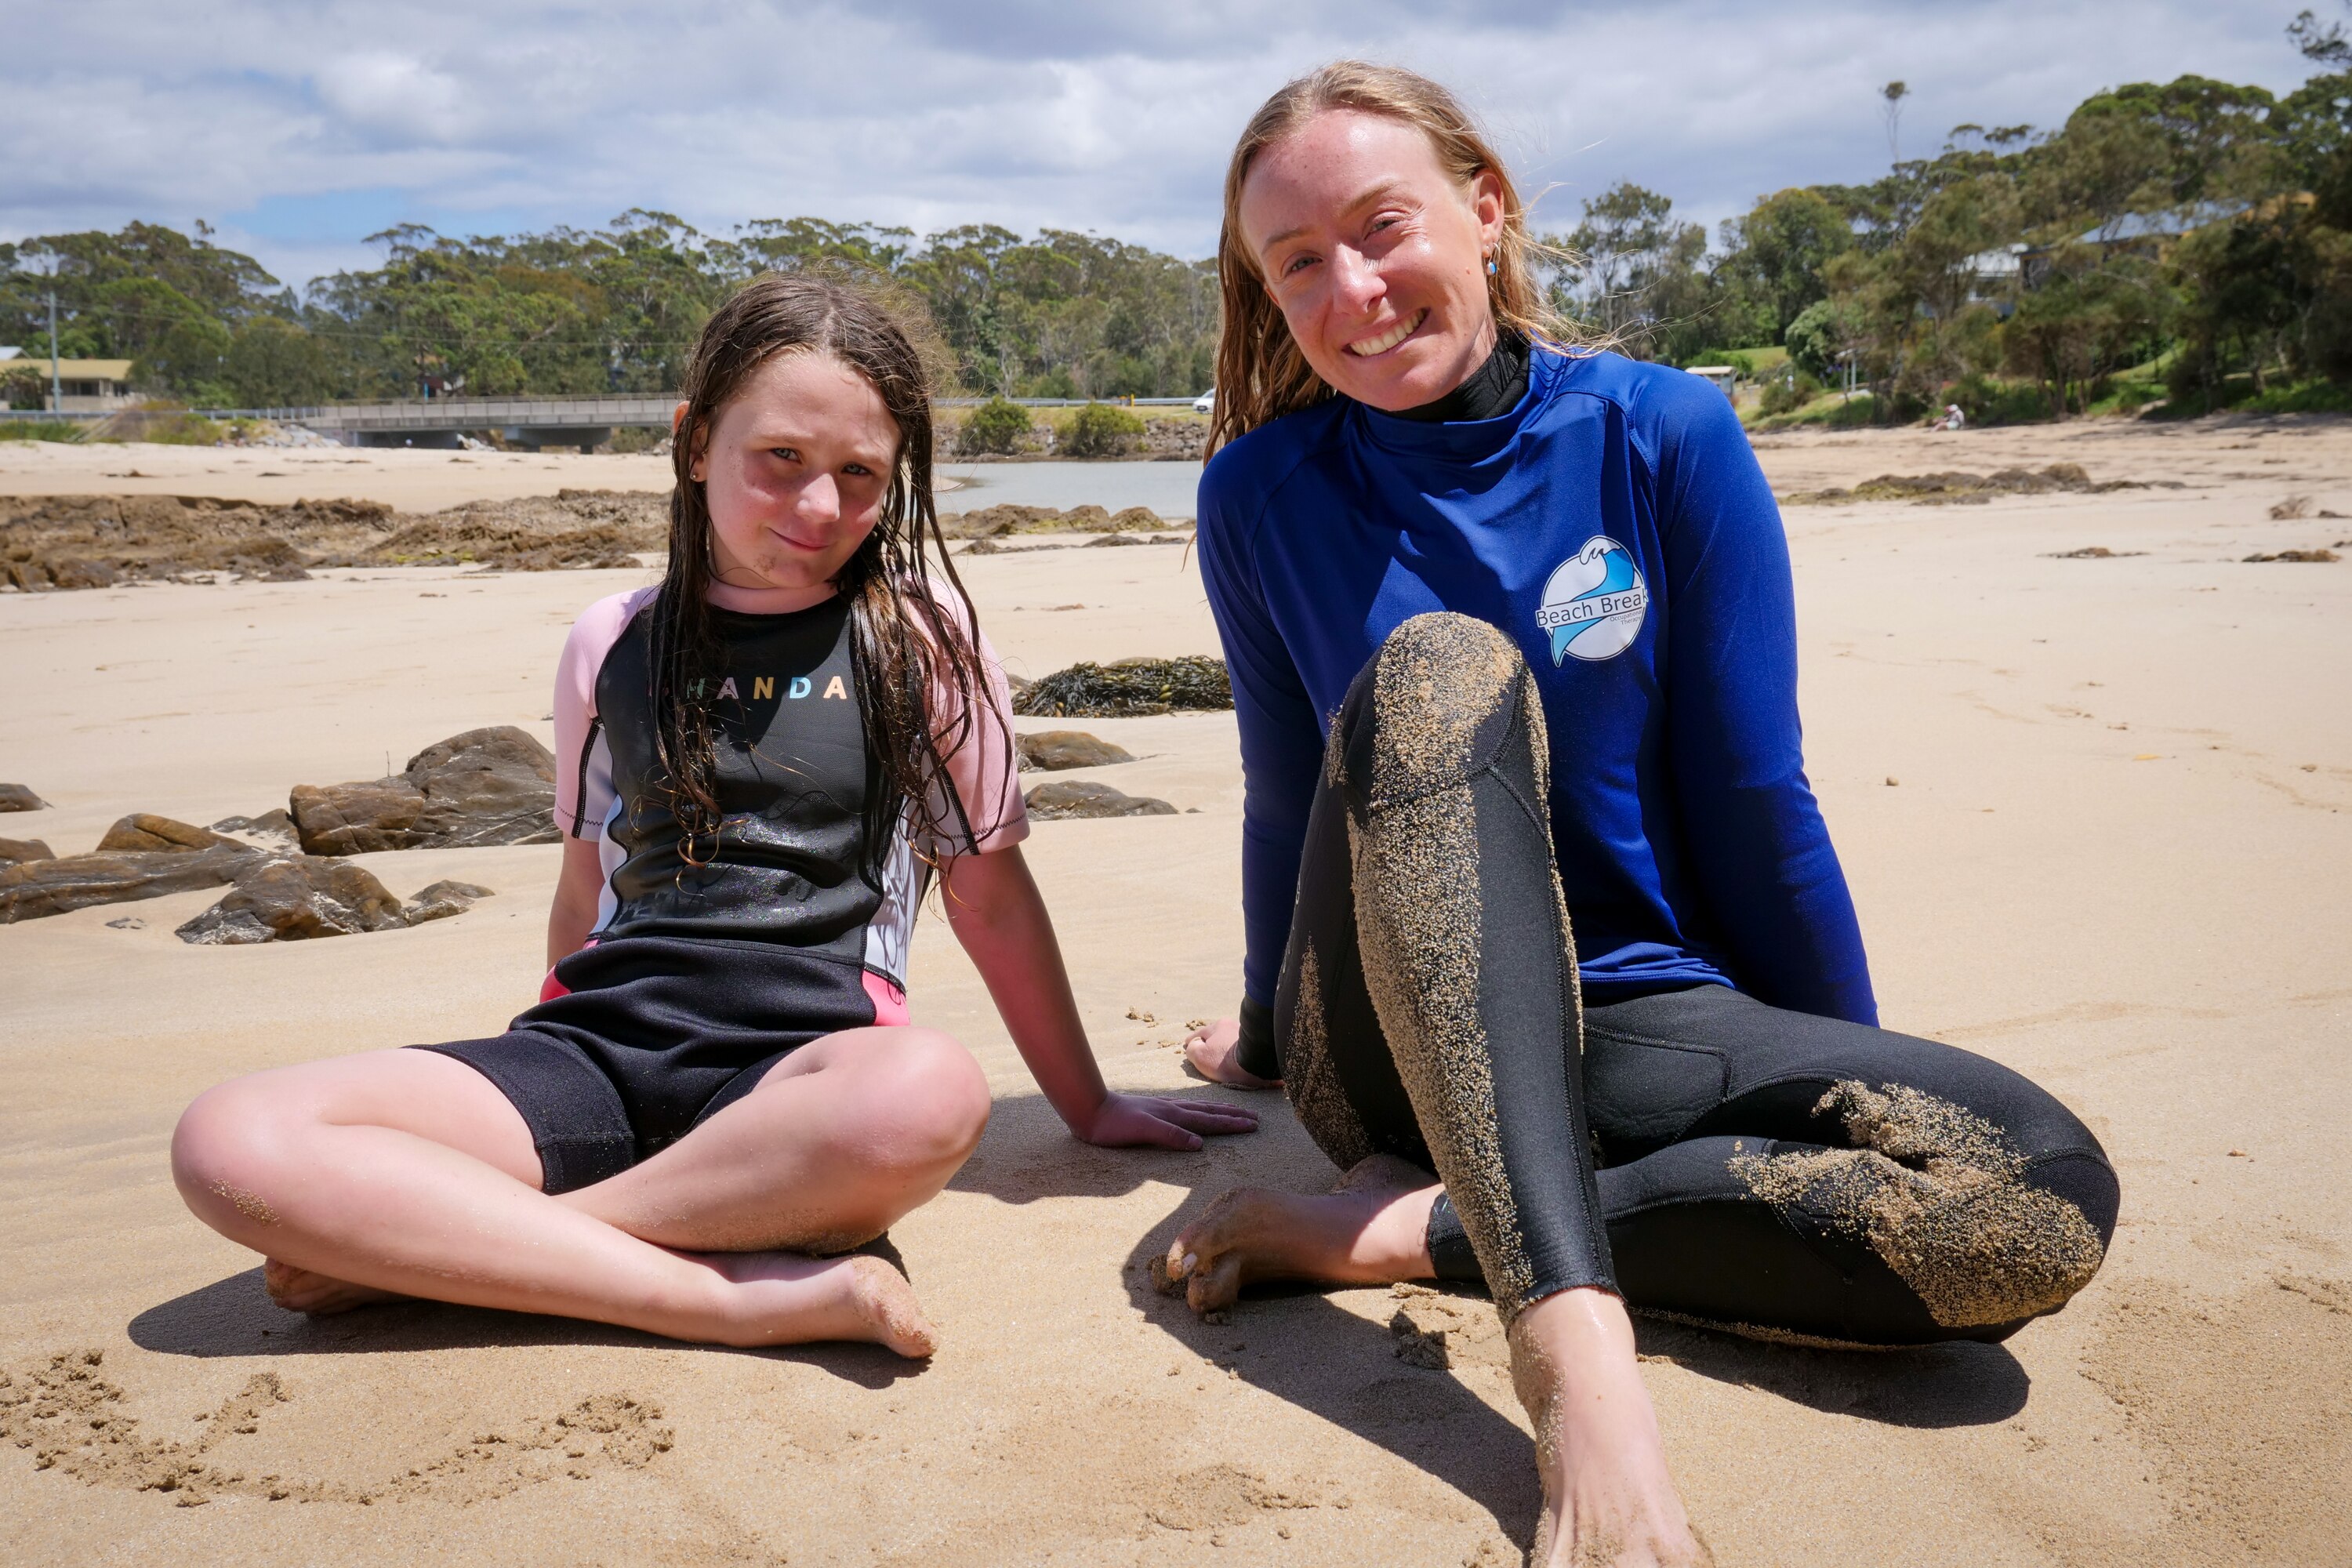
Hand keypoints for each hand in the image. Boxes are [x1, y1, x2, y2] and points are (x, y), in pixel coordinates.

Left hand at [1074, 1091, 1258, 1150]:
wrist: (1089, 1109)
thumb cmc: (1112, 1125)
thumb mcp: (1142, 1131)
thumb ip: (1170, 1135)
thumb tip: (1200, 1143)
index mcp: (1173, 1116)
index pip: (1209, 1121)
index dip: (1232, 1124)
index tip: (1253, 1125)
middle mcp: (1172, 1109)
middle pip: (1210, 1112)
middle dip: (1233, 1115)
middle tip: (1255, 1117)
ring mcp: (1164, 1107)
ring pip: (1199, 1108)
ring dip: (1220, 1110)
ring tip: (1235, 1111)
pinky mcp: (1154, 1109)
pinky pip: (1186, 1108)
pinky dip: (1200, 1109)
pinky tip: (1198, 1110)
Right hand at [1183, 1019, 1281, 1090]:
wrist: (1256, 1063)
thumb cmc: (1225, 1060)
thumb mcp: (1200, 1055)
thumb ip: (1192, 1048)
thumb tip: (1193, 1046)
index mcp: (1218, 1025)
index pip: (1200, 1033)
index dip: (1192, 1040)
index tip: (1188, 1044)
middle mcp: (1234, 1026)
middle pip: (1217, 1035)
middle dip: (1212, 1043)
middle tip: (1207, 1053)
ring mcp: (1247, 1035)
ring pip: (1231, 1041)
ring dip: (1227, 1048)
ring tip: (1224, 1059)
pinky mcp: (1259, 1046)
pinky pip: (1244, 1049)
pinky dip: (1239, 1054)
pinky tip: (1239, 1061)